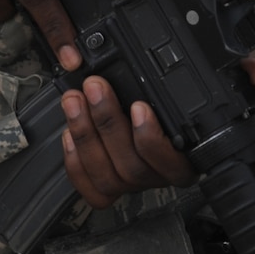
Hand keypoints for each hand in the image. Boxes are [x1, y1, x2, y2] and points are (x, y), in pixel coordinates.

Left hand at [61, 76, 194, 208]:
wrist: (140, 112)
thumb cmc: (155, 99)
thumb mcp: (167, 87)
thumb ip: (158, 86)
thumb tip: (153, 64)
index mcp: (185, 157)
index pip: (174, 163)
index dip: (151, 138)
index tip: (138, 107)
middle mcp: (159, 176)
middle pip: (133, 166)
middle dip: (107, 122)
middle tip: (95, 88)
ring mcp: (132, 185)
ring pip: (108, 177)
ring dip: (85, 135)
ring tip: (74, 101)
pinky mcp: (109, 189)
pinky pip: (91, 189)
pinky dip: (76, 161)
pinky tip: (69, 134)